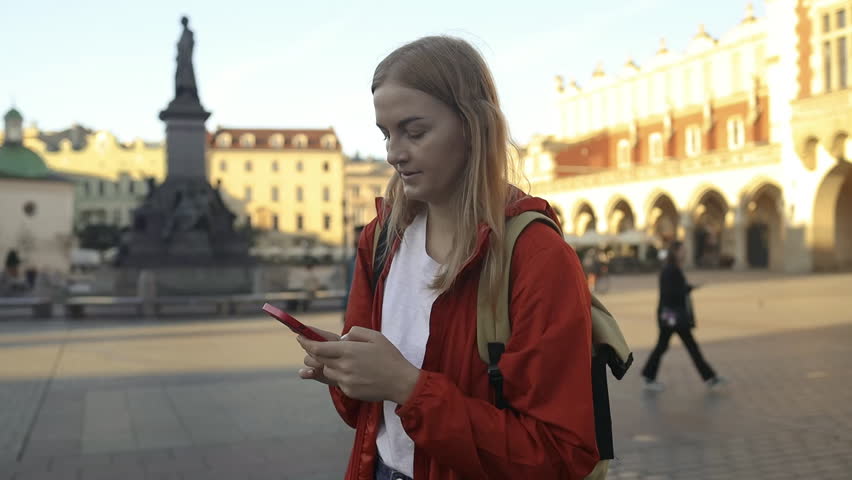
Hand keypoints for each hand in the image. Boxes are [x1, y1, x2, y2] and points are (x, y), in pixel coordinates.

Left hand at [297, 327, 419, 403]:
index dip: (306, 342)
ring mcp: (345, 381)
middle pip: (316, 360)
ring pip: (325, 371)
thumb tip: (342, 338)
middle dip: (311, 354)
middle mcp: (343, 366)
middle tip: (313, 349)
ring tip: (338, 360)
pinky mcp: (349, 391)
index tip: (299, 337)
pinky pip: (336, 382)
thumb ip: (355, 333)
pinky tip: (350, 372)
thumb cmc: (389, 356)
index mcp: (348, 351)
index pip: (318, 347)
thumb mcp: (375, 336)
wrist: (401, 382)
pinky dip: (339, 375)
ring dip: (326, 365)